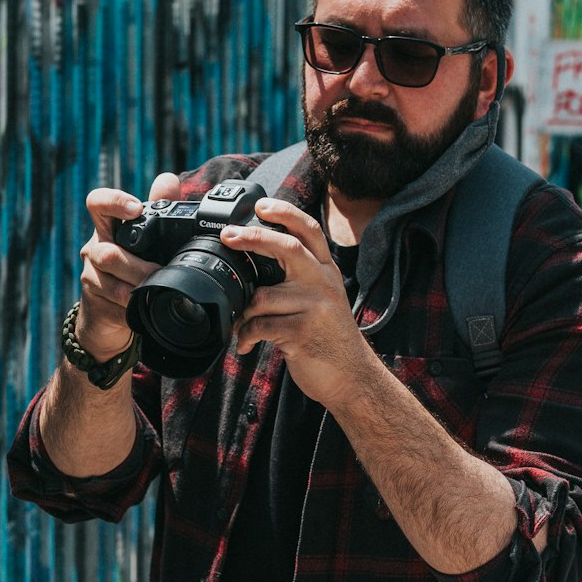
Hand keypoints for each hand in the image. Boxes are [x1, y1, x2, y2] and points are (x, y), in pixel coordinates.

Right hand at [77, 172, 180, 361]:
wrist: (111, 311)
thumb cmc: (132, 265)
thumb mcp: (147, 236)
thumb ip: (158, 206)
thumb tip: (168, 180)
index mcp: (108, 227)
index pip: (97, 203)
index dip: (114, 202)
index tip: (135, 208)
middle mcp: (95, 248)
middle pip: (108, 253)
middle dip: (136, 265)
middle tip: (158, 270)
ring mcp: (92, 276)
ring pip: (109, 282)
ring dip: (136, 288)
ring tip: (154, 290)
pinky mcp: (94, 302)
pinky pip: (113, 306)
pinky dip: (131, 308)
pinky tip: (144, 309)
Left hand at [224, 198, 374, 407]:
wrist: (352, 377)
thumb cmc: (328, 337)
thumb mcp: (323, 298)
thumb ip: (300, 276)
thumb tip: (258, 258)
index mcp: (325, 271)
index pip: (308, 230)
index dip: (285, 213)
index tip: (261, 205)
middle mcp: (323, 283)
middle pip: (287, 247)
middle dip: (253, 237)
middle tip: (228, 235)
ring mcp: (315, 307)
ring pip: (262, 296)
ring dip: (243, 314)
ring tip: (241, 326)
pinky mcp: (302, 332)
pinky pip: (259, 327)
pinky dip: (245, 336)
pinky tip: (245, 345)